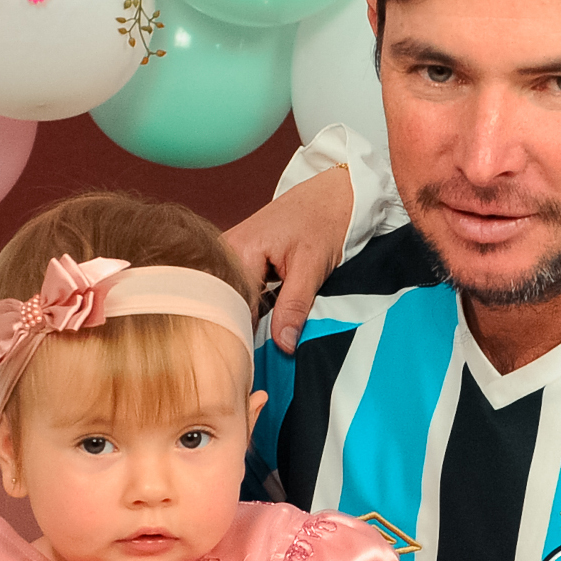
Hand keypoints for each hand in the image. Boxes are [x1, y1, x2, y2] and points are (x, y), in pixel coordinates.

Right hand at [225, 161, 353, 352]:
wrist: (334, 194)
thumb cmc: (323, 220)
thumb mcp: (311, 267)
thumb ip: (294, 306)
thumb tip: (283, 345)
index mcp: (236, 252)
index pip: (231, 308)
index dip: (243, 338)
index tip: (253, 366)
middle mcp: (225, 252)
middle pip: (228, 305)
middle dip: (244, 330)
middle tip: (260, 359)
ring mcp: (232, 255)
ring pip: (235, 300)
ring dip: (250, 320)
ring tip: (261, 343)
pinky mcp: (243, 259)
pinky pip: (243, 292)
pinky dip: (256, 308)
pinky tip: (266, 322)